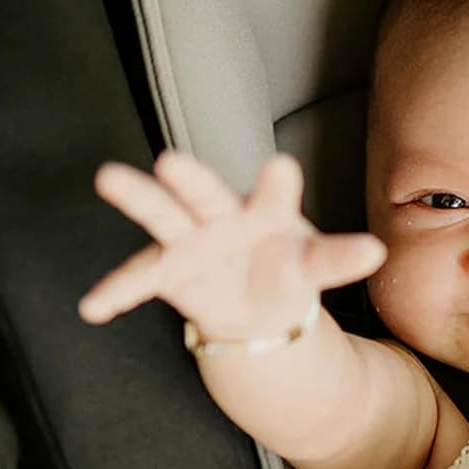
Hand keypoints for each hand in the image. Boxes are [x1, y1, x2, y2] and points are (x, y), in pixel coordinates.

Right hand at [79, 151, 385, 343]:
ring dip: (139, 198)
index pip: (275, 195)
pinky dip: (115, 292)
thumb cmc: (285, 267)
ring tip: (110, 177)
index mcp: (265, 211)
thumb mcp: (313, 265)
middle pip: (206, 194)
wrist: (256, 301)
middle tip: (173, 160)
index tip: (283, 168)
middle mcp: (222, 216)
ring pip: (164, 217)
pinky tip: (93, 308)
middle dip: (191, 177)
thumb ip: (337, 257)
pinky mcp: (168, 271)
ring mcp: (190, 241)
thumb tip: (376, 251)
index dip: (277, 184)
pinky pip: (139, 280)